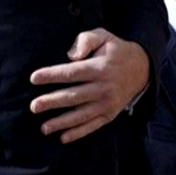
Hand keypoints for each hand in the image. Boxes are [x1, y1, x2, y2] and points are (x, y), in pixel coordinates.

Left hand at [29, 28, 149, 143]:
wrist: (142, 69)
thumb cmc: (115, 50)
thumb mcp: (103, 36)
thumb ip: (85, 40)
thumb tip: (71, 56)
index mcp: (100, 68)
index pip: (72, 73)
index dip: (52, 76)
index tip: (34, 78)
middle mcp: (104, 88)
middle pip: (73, 96)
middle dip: (52, 102)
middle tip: (33, 106)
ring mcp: (107, 103)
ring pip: (81, 115)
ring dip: (61, 122)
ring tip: (44, 128)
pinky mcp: (110, 114)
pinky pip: (92, 126)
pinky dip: (78, 133)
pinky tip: (63, 138)